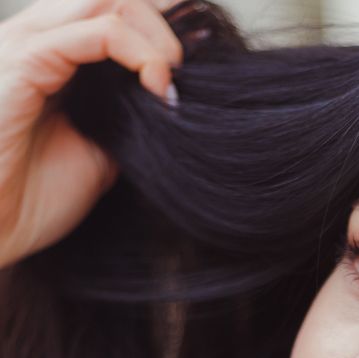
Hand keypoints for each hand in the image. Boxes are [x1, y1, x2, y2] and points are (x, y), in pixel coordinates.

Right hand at [0, 0, 183, 267]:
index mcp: (53, 56)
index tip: (192, 71)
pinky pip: (93, 32)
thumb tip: (168, 102)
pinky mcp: (25, 61)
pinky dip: (136, 51)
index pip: (112, 13)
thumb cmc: (34, 196)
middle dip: (162, 26)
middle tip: (185, 72)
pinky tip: (155, 83)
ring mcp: (28, 44)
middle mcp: (38, 40)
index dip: (159, 29)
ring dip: (153, 34)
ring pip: (104, 2)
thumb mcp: (100, 152)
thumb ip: (126, 117)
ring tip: (171, 77)